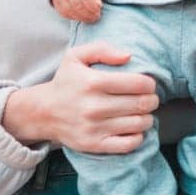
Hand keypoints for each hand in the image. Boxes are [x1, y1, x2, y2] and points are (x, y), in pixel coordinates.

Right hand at [2, 41, 158, 153]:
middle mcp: (94, 106)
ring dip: (147, 117)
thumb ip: (102, 49)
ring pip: (139, 124)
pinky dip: (139, 136)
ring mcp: (94, 128)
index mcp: (93, 82)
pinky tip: (135, 128)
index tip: (148, 84)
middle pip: (142, 104)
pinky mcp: (94, 144)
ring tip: (142, 112)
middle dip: (152, 100)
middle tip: (149, 98)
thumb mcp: (76, 56)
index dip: (150, 83)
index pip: (138, 83)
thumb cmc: (66, 82)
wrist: (43, 112)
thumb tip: (128, 56)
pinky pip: (129, 144)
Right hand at [51, 0, 102, 22]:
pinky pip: (63, 13)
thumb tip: (98, 6)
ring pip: (69, 10)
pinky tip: (81, 17)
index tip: (98, 9)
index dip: (92, 6)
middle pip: (77, 5)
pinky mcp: (56, 1)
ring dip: (81, 18)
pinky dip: (73, 18)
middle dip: (88, 14)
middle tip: (95, 17)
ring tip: (89, 18)